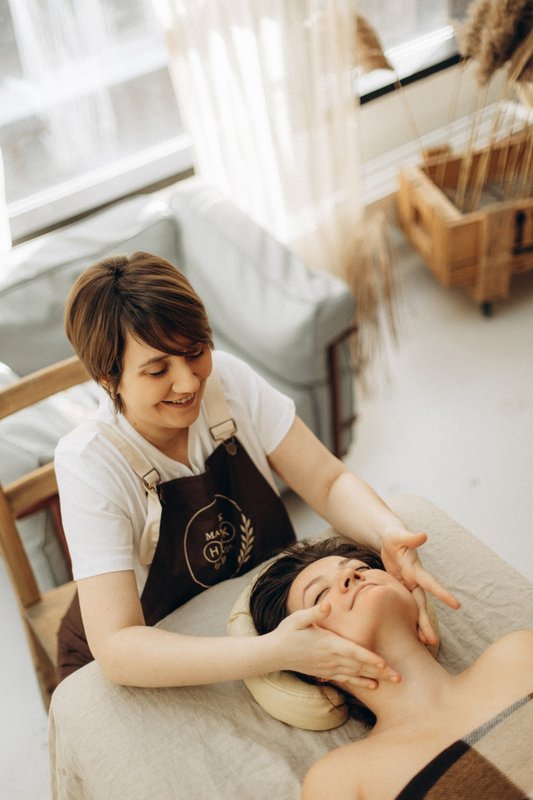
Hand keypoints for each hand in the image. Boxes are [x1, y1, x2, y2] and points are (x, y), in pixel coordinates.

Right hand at [273, 602, 400, 688]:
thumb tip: (328, 605)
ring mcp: (329, 667)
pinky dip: (361, 682)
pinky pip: (347, 679)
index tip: (384, 663)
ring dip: (375, 677)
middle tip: (399, 677)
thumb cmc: (288, 632)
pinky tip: (373, 685)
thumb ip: (315, 613)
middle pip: (360, 665)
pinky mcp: (326, 672)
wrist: (275, 653)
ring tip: (392, 681)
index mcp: (328, 643)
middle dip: (380, 671)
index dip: (369, 658)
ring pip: (356, 674)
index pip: (353, 652)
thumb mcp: (299, 618)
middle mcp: (331, 658)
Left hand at [380, 528, 459, 641]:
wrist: (389, 539)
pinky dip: (408, 619)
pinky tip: (410, 634)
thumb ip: (411, 537)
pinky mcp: (399, 589)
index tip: (457, 606)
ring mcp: (408, 586)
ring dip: (420, 625)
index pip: (430, 583)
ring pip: (415, 609)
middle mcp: (414, 580)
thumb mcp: (399, 535)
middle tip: (433, 641)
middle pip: (422, 604)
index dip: (442, 594)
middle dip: (427, 622)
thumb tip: (423, 535)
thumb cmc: (394, 536)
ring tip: (426, 644)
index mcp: (415, 569)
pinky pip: (405, 607)